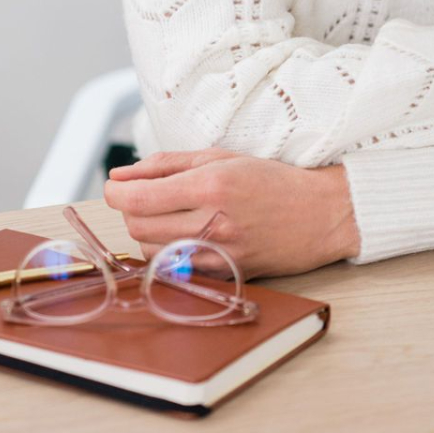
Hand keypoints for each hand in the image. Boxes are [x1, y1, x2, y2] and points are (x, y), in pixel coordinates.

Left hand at [103, 147, 359, 279]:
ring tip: (171, 215)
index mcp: (210, 187)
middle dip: (131, 210)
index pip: (137, 200)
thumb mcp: (220, 157)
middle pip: (137, 227)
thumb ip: (167, 165)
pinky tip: (186, 235)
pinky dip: (168, 252)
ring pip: (150, 252)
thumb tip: (121, 175)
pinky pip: (174, 268)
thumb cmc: (271, 180)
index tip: (114, 186)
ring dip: (148, 233)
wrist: (318, 215)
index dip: (115, 193)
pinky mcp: (222, 276)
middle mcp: (211, 224)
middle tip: (147, 197)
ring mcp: (217, 255)